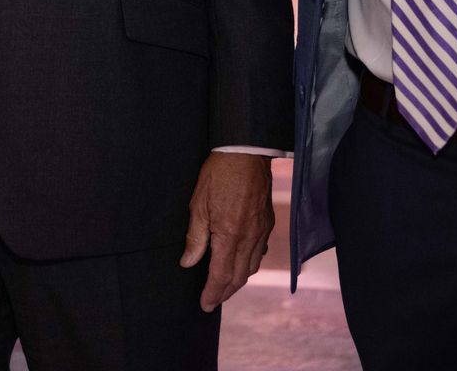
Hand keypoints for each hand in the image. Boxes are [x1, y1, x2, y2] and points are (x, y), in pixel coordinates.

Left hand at [179, 152, 272, 311]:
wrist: (246, 152)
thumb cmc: (219, 174)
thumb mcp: (198, 203)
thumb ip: (196, 237)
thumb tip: (188, 262)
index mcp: (230, 235)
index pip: (221, 275)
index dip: (212, 293)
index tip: (204, 304)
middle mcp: (249, 237)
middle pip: (239, 277)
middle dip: (225, 293)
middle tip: (212, 302)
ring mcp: (261, 231)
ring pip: (252, 267)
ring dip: (238, 281)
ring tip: (224, 288)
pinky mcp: (268, 222)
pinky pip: (260, 252)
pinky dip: (249, 265)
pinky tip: (241, 264)